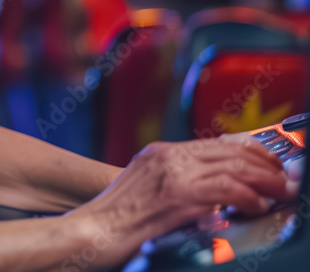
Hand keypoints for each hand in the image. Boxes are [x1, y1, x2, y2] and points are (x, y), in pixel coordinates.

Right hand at [62, 136, 297, 268]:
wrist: (90, 232)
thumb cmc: (114, 221)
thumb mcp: (146, 191)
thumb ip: (176, 184)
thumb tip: (216, 193)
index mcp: (159, 153)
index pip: (217, 143)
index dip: (252, 151)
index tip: (272, 165)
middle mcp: (166, 156)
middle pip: (230, 150)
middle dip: (265, 165)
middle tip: (285, 181)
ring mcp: (171, 174)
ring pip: (234, 166)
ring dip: (265, 180)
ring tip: (281, 193)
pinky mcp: (177, 196)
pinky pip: (226, 188)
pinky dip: (248, 195)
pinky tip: (257, 206)